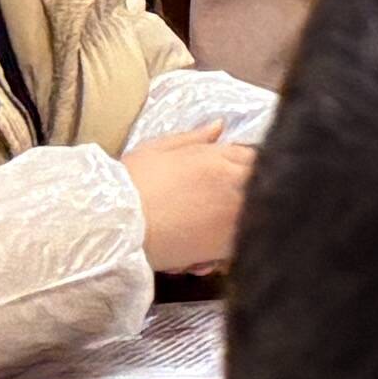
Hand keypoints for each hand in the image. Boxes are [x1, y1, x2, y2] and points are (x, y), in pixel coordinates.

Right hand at [124, 128, 253, 274]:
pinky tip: (205, 253)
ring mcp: (234, 213)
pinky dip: (230, 247)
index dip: (247, 168)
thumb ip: (195, 138)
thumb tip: (220, 125)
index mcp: (219, 156)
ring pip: (258, 214)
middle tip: (222, 209)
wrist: (114, 224)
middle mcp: (234, 181)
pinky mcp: (227, 244)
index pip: (255, 156)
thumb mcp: (157, 150)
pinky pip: (243, 243)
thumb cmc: (129, 183)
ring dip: (241, 221)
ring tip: (209, 231)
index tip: (236, 179)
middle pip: (263, 184)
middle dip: (249, 194)